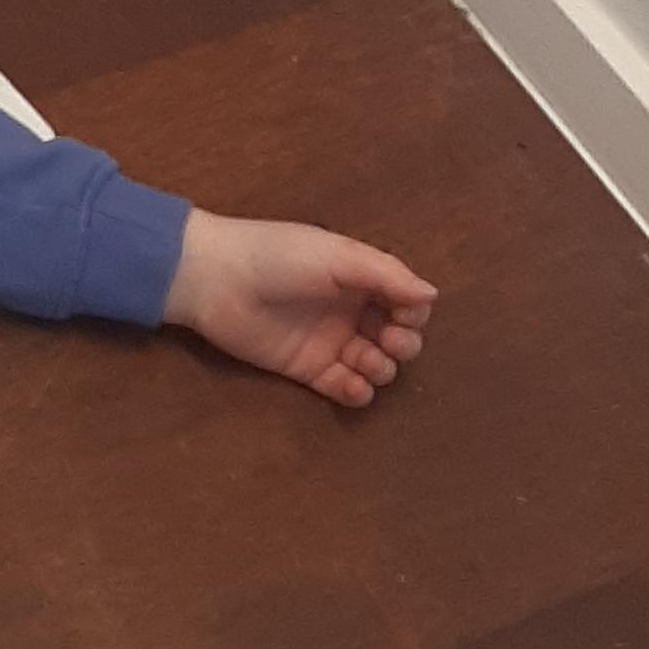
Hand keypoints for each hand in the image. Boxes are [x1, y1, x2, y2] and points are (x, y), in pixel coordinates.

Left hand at [162, 211, 436, 410]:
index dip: (413, 312)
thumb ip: (386, 274)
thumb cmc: (277, 257)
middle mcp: (349, 310)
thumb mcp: (336, 256)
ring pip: (377, 366)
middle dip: (404, 344)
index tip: (404, 314)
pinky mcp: (308, 370)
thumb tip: (433, 294)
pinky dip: (358, 392)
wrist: (215, 280)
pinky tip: (352, 385)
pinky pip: (346, 388)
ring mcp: (330, 342)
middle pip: (398, 337)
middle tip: (388, 340)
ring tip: (364, 360)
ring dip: (382, 368)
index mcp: (357, 277)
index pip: (406, 301)